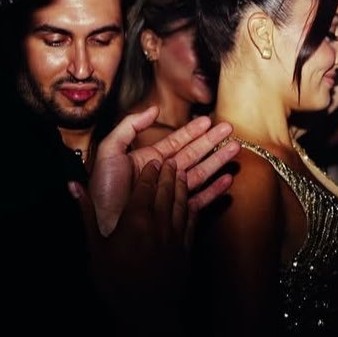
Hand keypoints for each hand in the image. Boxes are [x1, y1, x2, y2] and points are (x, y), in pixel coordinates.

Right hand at [70, 158, 192, 307]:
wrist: (146, 312)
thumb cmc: (115, 282)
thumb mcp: (95, 248)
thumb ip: (86, 214)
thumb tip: (73, 186)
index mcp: (135, 219)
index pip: (145, 188)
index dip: (150, 173)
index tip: (153, 161)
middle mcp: (159, 222)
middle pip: (166, 191)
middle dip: (168, 174)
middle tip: (171, 160)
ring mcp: (175, 235)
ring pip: (182, 202)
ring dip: (182, 186)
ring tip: (182, 173)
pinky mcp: (185, 249)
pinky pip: (192, 221)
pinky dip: (193, 207)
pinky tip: (193, 201)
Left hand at [88, 106, 239, 237]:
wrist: (103, 226)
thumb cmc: (102, 192)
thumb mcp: (109, 152)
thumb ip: (129, 126)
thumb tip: (154, 109)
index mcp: (148, 160)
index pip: (176, 142)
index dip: (193, 131)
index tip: (209, 121)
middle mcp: (161, 176)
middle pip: (193, 155)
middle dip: (212, 142)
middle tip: (229, 129)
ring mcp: (169, 194)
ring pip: (200, 174)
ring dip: (217, 161)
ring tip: (235, 149)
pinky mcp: (175, 214)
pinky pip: (198, 200)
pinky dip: (214, 191)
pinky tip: (227, 180)